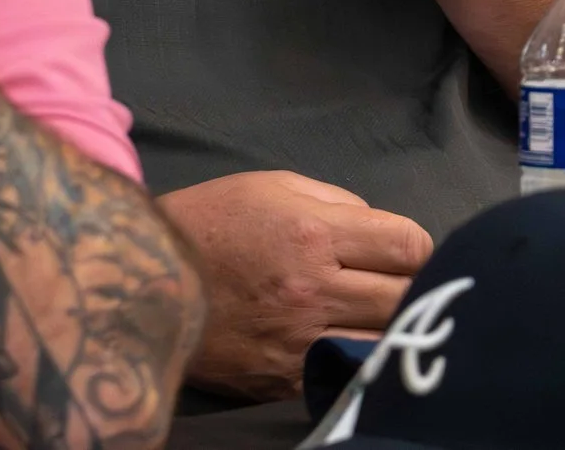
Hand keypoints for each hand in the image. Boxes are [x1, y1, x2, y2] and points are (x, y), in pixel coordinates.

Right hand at [157, 171, 431, 400]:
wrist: (144, 278)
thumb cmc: (210, 222)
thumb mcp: (271, 185)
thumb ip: (336, 201)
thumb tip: (379, 229)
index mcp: (314, 233)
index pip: (408, 245)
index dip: (420, 248)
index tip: (408, 252)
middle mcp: (314, 290)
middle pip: (406, 297)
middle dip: (414, 288)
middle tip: (404, 286)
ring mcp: (301, 340)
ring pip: (384, 342)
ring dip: (391, 328)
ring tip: (384, 319)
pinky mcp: (286, 378)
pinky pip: (345, 372)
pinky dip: (358, 359)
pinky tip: (350, 344)